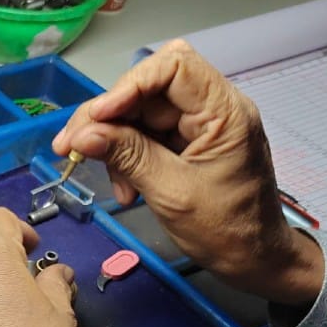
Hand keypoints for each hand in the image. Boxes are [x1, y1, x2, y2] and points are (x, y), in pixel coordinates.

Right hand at [52, 39, 322, 305]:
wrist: (255, 261)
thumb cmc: (228, 232)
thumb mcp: (172, 194)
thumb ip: (128, 157)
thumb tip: (82, 135)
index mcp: (224, 112)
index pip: (174, 65)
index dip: (129, 84)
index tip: (96, 118)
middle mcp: (213, 108)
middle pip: (148, 87)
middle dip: (108, 116)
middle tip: (71, 146)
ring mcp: (199, 125)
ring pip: (140, 112)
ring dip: (114, 141)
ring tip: (108, 179)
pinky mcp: (188, 142)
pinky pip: (146, 135)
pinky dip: (127, 157)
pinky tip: (125, 187)